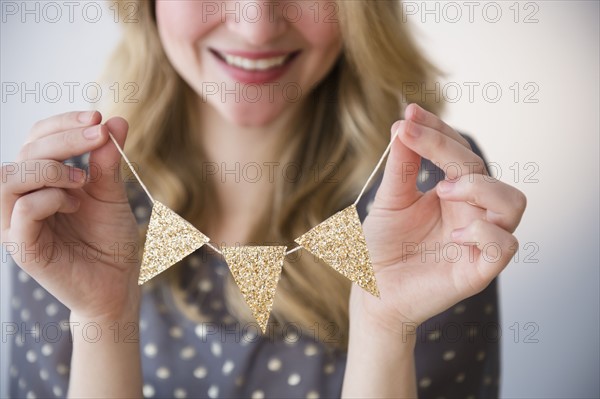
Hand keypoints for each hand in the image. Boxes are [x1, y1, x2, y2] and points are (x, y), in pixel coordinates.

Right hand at [1, 111, 140, 320]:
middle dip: (63, 139)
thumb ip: (107, 160)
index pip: (35, 138)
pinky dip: (49, 198)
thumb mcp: (111, 193)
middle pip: (22, 152)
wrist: (118, 283)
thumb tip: (115, 120)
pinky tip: (75, 204)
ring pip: (7, 179)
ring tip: (82, 179)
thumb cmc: (110, 239)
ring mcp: (18, 224)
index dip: (62, 123)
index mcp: (40, 183)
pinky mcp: (25, 248)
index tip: (98, 118)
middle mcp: (23, 200)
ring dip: (48, 168)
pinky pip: (21, 212)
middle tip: (99, 136)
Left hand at [354, 104, 525, 333]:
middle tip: (412, 136)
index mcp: (452, 194)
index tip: (410, 114)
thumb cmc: (381, 247)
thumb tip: (404, 125)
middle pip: (482, 169)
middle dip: (448, 147)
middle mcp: (471, 214)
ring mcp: (478, 241)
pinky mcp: (478, 271)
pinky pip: (504, 246)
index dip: (440, 131)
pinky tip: (452, 234)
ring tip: (442, 190)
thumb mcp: (388, 201)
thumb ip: (401, 167)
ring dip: (479, 187)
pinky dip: (484, 234)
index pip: (459, 153)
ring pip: (512, 203)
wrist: (371, 291)